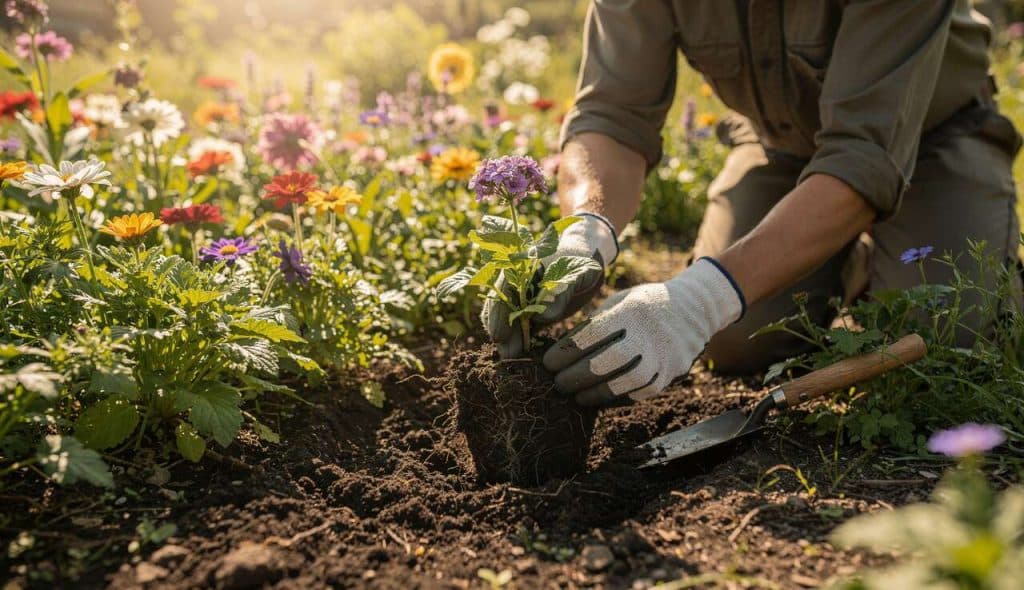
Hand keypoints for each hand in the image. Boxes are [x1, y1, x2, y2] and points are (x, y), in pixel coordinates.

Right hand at [481, 213, 617, 357]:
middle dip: (502, 334)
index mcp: (520, 268)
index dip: (497, 314)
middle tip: (507, 358)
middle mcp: (516, 285)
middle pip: (500, 310)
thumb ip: (559, 291)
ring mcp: (522, 299)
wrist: (588, 257)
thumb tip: (540, 318)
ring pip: (509, 322)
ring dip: (510, 341)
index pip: (501, 291)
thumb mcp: (575, 271)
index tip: (499, 335)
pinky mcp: (532, 313)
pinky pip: (522, 329)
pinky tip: (525, 356)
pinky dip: (522, 341)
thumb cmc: (581, 258)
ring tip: (514, 361)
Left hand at [542, 258, 744, 405]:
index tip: (548, 362)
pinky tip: (598, 397)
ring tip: (576, 395)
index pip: (591, 334)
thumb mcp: (621, 301)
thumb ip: (596, 322)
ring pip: (622, 382)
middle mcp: (647, 334)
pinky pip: (639, 393)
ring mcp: (661, 357)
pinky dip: (616, 398)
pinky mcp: (669, 374)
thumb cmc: (645, 304)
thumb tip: (561, 348)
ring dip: (594, 392)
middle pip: (604, 362)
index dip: (566, 351)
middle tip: (557, 382)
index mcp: (631, 311)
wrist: (696, 309)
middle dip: (575, 376)